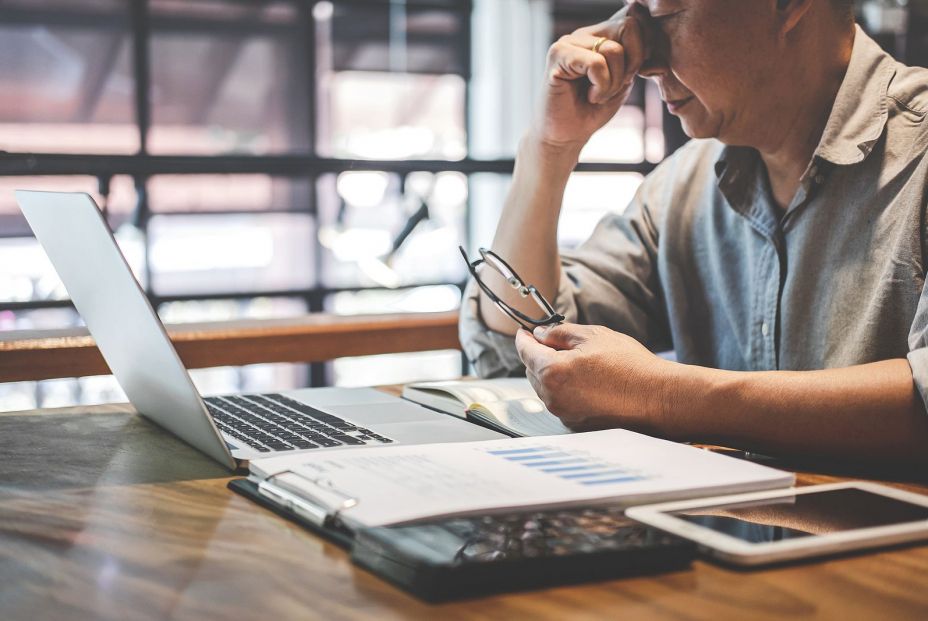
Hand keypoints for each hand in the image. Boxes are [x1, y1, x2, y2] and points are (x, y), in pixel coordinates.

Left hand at [514, 323, 673, 433]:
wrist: (658, 398)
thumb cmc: (630, 366)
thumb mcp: (593, 336)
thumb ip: (560, 333)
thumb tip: (541, 334)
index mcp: (552, 372)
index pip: (525, 351)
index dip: (524, 338)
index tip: (524, 332)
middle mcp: (552, 397)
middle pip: (532, 371)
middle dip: (540, 356)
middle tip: (559, 344)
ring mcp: (563, 414)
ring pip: (546, 388)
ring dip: (553, 374)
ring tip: (581, 364)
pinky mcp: (576, 425)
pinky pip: (560, 402)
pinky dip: (566, 391)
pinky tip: (588, 383)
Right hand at [532, 3, 650, 148]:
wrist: (566, 137)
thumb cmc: (592, 110)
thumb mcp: (624, 80)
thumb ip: (636, 55)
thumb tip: (651, 32)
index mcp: (601, 35)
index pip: (635, 18)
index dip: (644, 47)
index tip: (630, 75)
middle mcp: (585, 33)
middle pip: (630, 26)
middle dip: (633, 63)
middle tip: (616, 86)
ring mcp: (569, 41)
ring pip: (614, 49)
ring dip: (614, 82)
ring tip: (598, 95)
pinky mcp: (558, 55)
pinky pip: (597, 63)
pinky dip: (601, 87)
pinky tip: (591, 97)